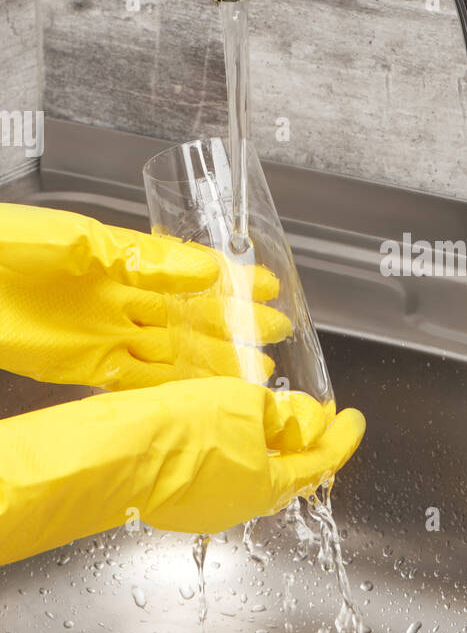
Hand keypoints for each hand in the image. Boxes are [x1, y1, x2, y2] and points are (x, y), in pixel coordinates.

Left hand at [0, 204, 290, 388]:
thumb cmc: (10, 245)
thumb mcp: (82, 240)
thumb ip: (145, 258)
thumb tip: (205, 270)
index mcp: (121, 257)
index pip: (189, 270)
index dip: (230, 279)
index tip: (267, 285)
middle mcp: (118, 295)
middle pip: (187, 315)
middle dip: (232, 325)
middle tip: (274, 335)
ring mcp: (102, 331)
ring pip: (170, 350)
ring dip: (211, 361)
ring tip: (252, 369)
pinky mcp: (83, 364)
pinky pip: (137, 379)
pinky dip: (170, 387)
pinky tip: (201, 392)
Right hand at [0, 377, 364, 563]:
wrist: (116, 453)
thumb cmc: (182, 430)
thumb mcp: (243, 405)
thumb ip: (277, 413)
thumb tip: (292, 419)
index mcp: (269, 486)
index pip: (321, 463)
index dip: (341, 438)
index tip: (353, 420)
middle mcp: (241, 506)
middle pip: (286, 473)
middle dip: (302, 443)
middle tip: (313, 416)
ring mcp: (206, 508)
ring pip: (248, 473)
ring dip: (262, 445)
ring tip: (264, 414)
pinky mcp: (175, 500)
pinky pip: (215, 473)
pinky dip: (229, 450)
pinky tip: (219, 428)